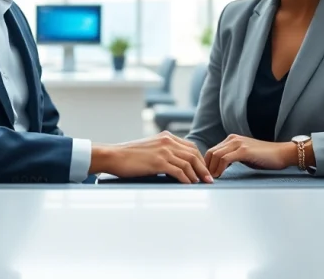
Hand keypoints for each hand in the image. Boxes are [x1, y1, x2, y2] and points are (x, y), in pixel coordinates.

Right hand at [91, 131, 213, 183]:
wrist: (114, 156)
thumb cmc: (129, 155)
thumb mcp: (150, 148)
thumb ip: (164, 152)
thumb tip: (176, 165)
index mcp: (166, 137)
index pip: (190, 147)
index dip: (200, 159)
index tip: (203, 170)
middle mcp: (167, 141)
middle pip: (193, 154)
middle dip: (203, 168)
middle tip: (209, 179)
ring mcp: (163, 151)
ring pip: (188, 163)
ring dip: (197, 175)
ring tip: (202, 184)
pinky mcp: (159, 162)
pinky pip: (179, 171)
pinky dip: (187, 179)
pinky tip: (189, 185)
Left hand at [205, 135, 295, 177]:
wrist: (281, 154)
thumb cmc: (264, 157)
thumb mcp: (244, 155)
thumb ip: (232, 157)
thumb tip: (219, 167)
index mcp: (232, 139)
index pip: (212, 151)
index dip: (206, 164)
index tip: (206, 175)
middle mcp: (233, 139)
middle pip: (211, 152)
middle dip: (206, 167)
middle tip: (205, 179)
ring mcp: (238, 143)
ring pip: (216, 155)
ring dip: (211, 169)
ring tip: (211, 179)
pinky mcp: (244, 150)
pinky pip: (225, 159)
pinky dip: (219, 168)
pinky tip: (219, 176)